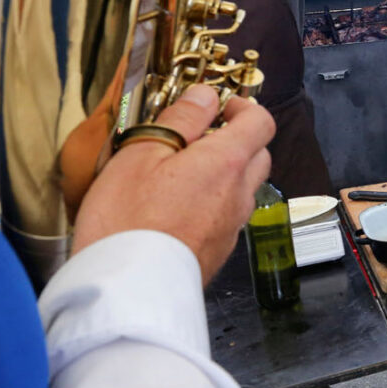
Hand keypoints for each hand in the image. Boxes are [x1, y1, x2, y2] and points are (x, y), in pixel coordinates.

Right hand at [72, 85, 274, 285]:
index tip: (219, 105)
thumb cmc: (126, 221)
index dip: (244, 107)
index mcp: (226, 163)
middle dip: (238, 138)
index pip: (261, 122)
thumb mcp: (142, 154)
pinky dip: (214, 202)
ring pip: (244, 188)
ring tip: (183, 172)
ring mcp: (232, 226)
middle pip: (259, 155)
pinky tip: (179, 207)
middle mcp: (239, 194)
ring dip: (225, 173)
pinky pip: (228, 216)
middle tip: (200, 136)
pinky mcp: (218, 251)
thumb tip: (205, 95)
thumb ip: (181, 119)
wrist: (126, 292)